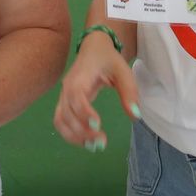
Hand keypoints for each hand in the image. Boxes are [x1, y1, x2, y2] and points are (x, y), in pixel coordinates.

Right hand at [53, 31, 139, 151]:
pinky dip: (70, 134)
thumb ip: (129, 92)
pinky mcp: (65, 103)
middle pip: (66, 113)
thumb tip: (135, 116)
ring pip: (60, 120)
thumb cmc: (108, 59)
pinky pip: (61, 121)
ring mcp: (63, 96)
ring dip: (74, 136)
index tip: (98, 126)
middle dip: (82, 131)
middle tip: (102, 142)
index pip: (75, 96)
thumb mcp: (123, 71)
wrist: (93, 48)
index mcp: (80, 77)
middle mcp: (67, 88)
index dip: (84, 112)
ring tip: (94, 147)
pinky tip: (86, 142)